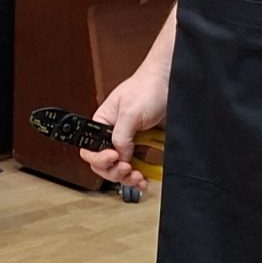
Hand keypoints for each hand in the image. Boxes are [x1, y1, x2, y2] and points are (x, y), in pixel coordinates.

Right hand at [80, 60, 169, 189]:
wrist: (172, 83)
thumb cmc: (148, 87)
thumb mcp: (130, 112)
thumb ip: (121, 136)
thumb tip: (120, 155)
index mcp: (102, 124)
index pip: (90, 149)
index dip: (99, 158)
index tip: (114, 157)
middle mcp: (113, 134)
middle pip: (104, 163)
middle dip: (114, 171)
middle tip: (126, 169)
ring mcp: (130, 142)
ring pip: (121, 169)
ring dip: (127, 178)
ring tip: (137, 177)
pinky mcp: (145, 147)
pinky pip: (139, 166)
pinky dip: (140, 176)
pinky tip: (144, 179)